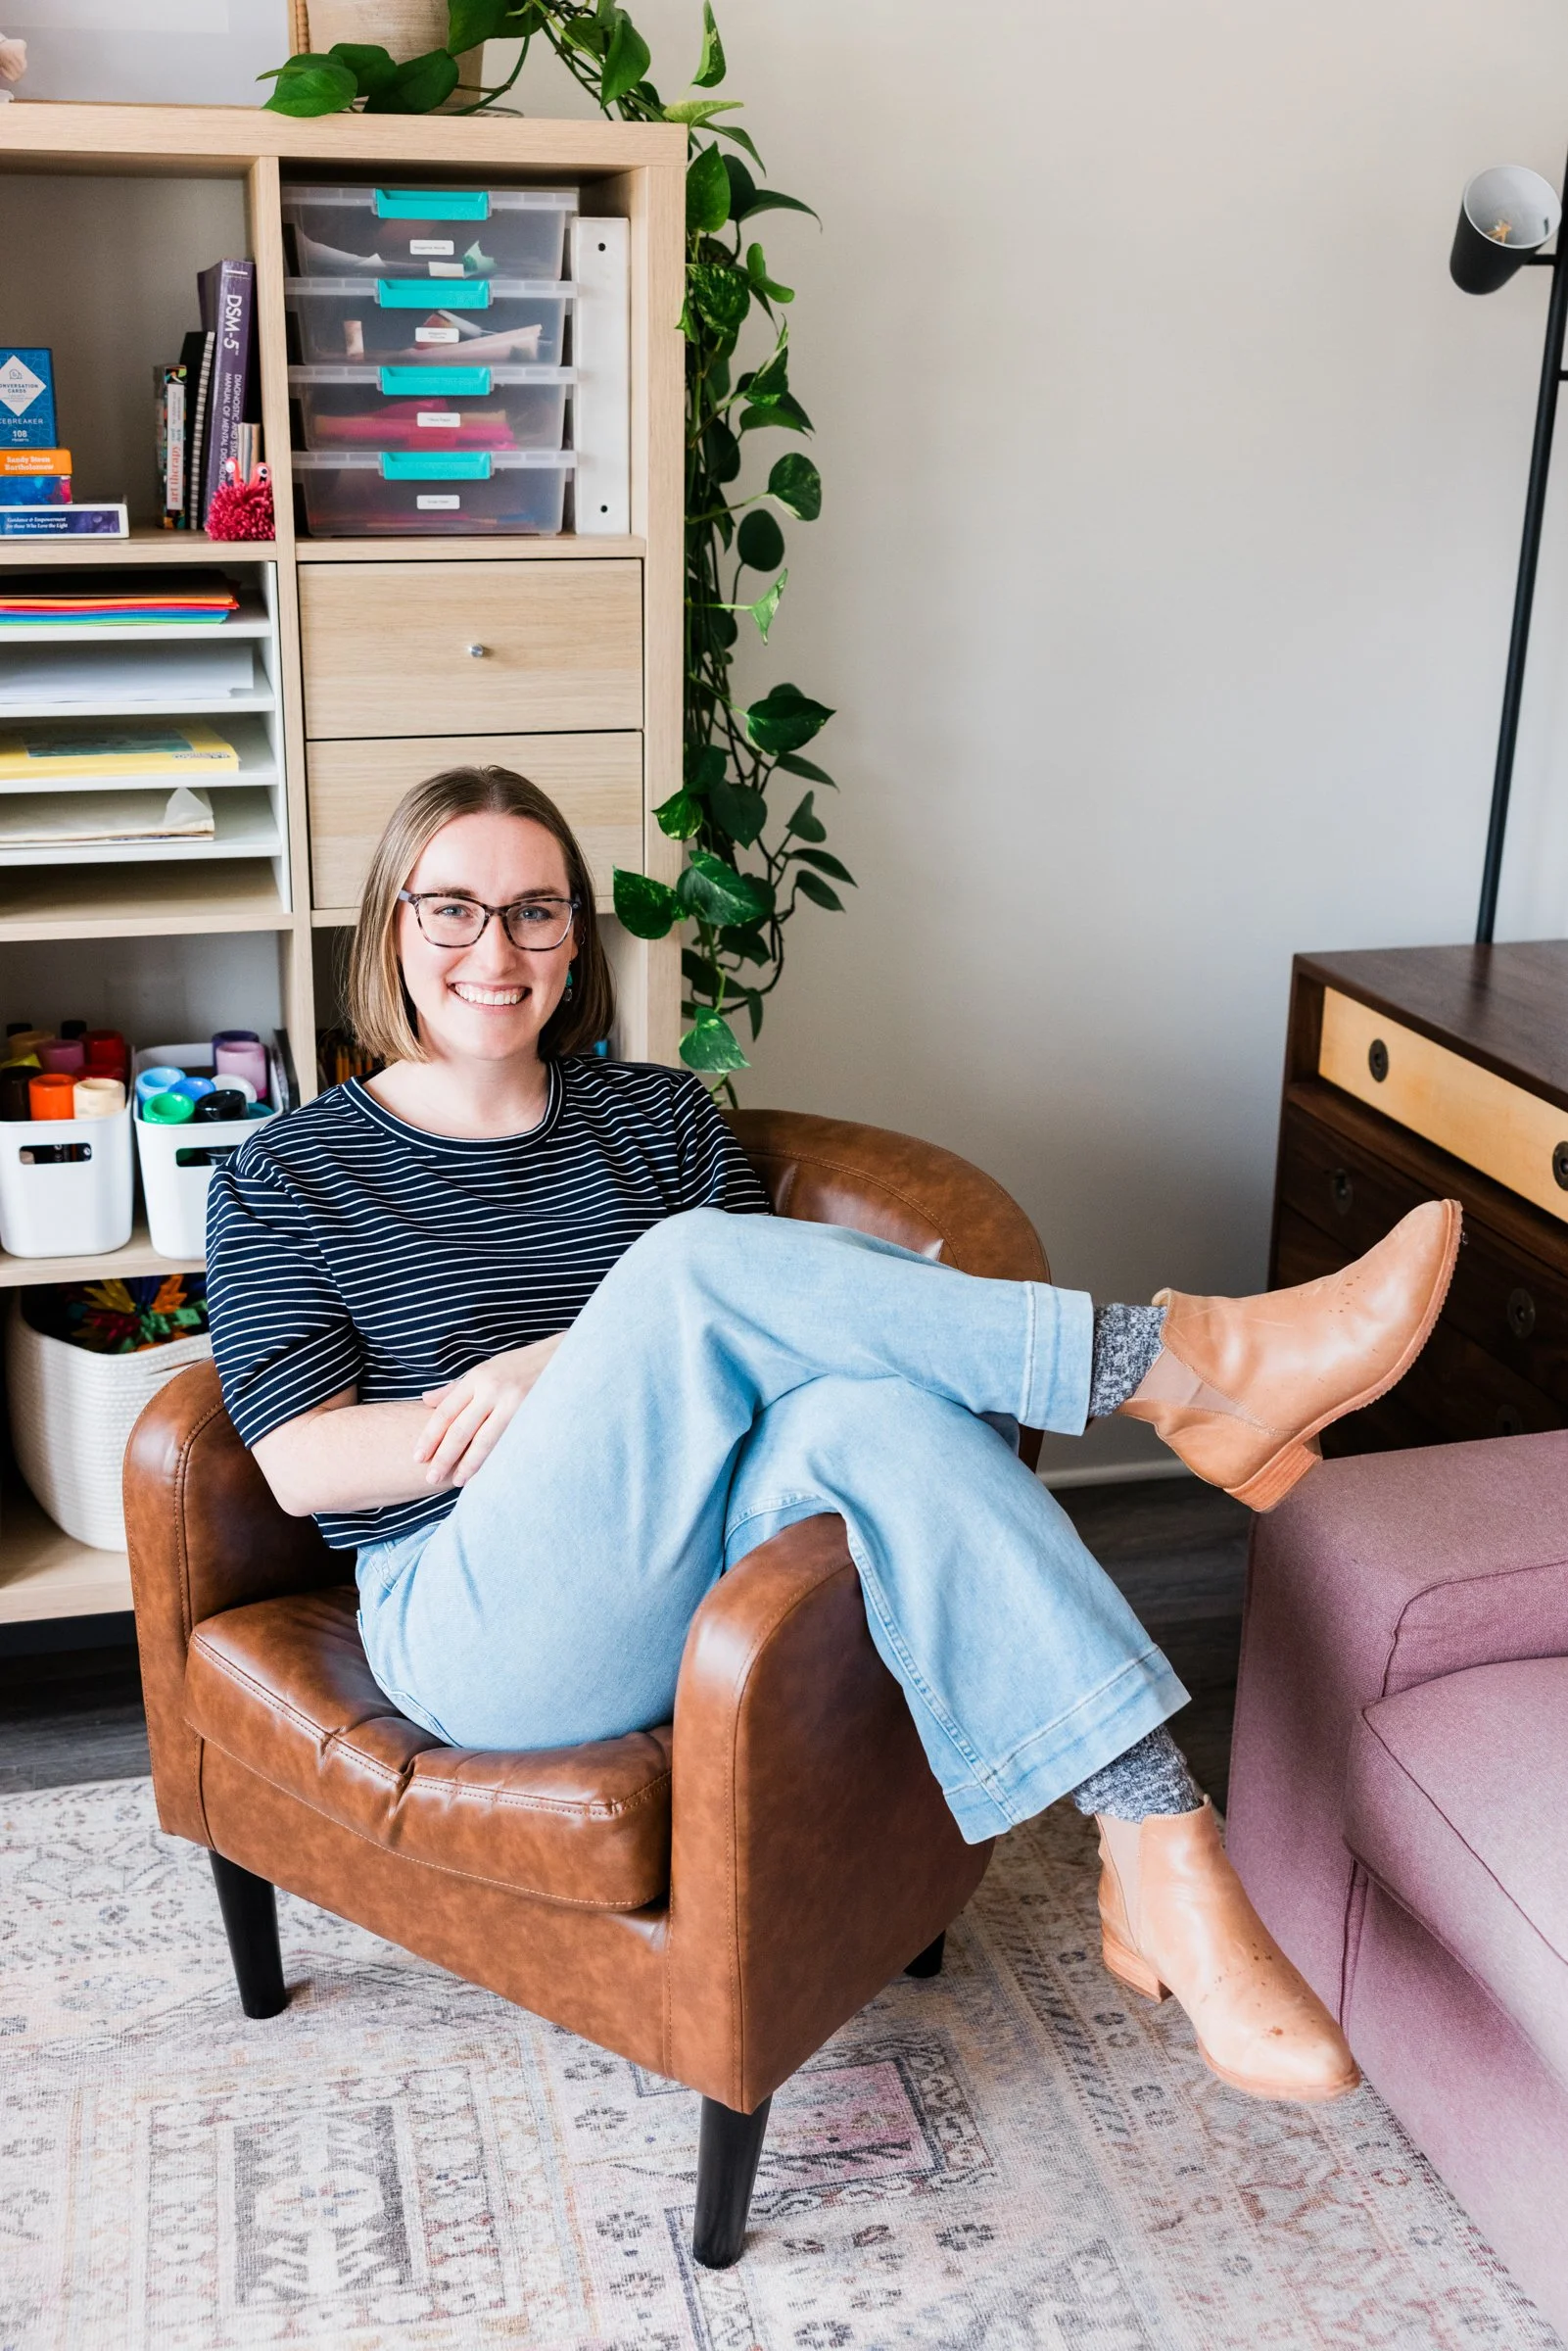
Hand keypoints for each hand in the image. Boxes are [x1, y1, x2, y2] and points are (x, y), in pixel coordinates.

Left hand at [414, 1333, 565, 1487]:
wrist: (565, 1356)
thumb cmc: (520, 1366)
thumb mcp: (486, 1370)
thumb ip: (456, 1388)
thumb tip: (425, 1400)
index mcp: (478, 1377)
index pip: (446, 1411)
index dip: (430, 1436)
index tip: (418, 1456)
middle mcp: (493, 1389)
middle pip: (461, 1429)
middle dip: (444, 1455)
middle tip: (430, 1476)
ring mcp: (515, 1402)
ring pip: (485, 1440)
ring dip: (469, 1463)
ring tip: (457, 1481)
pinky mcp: (533, 1414)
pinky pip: (509, 1442)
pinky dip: (496, 1459)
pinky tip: (487, 1473)